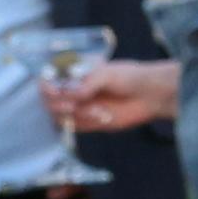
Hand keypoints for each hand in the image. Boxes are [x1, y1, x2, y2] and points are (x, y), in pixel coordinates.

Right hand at [43, 55, 176, 135]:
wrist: (151, 95)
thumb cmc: (130, 77)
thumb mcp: (108, 73)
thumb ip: (88, 82)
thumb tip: (72, 93)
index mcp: (73, 72)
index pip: (47, 78)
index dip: (46, 85)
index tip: (55, 90)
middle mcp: (72, 89)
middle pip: (48, 100)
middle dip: (58, 103)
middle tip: (72, 105)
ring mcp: (78, 106)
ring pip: (60, 115)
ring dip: (75, 114)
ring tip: (97, 111)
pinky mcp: (87, 121)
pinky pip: (75, 126)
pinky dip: (86, 123)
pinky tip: (103, 117)